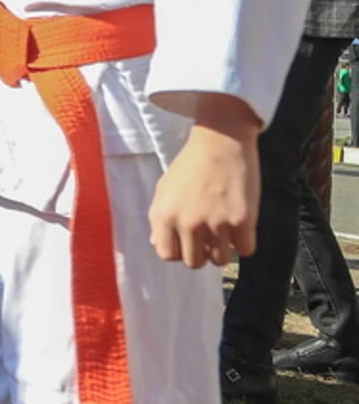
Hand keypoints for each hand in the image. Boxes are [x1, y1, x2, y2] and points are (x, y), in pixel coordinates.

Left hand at [149, 95, 259, 267]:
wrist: (221, 141)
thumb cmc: (191, 164)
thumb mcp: (164, 189)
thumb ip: (159, 219)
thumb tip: (157, 244)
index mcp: (164, 216)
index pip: (167, 255)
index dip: (179, 249)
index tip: (188, 240)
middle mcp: (188, 224)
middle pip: (194, 262)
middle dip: (202, 252)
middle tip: (209, 235)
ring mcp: (216, 224)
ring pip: (221, 260)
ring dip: (224, 249)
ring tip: (225, 229)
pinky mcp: (243, 221)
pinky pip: (246, 250)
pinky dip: (245, 242)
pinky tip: (241, 224)